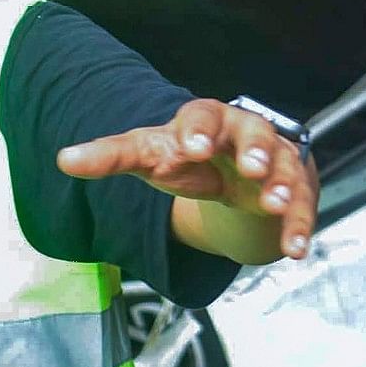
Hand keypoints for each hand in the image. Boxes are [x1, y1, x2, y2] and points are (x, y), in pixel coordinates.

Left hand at [56, 97, 317, 256]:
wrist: (240, 169)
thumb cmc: (189, 159)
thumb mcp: (151, 156)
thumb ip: (111, 157)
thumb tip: (63, 159)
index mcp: (205, 121)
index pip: (201, 115)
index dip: (197, 130)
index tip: (191, 148)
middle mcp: (245, 134)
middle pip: (254, 131)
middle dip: (255, 147)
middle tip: (252, 166)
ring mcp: (275, 161)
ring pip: (285, 165)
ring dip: (282, 184)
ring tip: (275, 204)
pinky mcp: (295, 190)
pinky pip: (302, 206)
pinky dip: (298, 227)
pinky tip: (294, 251)